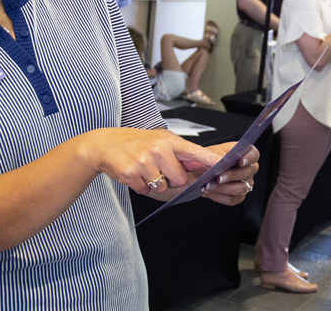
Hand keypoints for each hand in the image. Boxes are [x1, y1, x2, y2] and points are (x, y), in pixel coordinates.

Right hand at [80, 128, 223, 196]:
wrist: (104, 145)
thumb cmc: (135, 143)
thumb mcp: (158, 140)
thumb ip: (178, 152)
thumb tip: (200, 165)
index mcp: (168, 140)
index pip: (195, 152)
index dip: (211, 161)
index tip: (226, 165)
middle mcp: (158, 149)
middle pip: (180, 179)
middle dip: (171, 180)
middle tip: (157, 169)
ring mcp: (144, 162)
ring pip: (162, 187)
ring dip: (154, 184)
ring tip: (143, 170)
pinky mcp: (131, 174)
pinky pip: (146, 190)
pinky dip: (140, 186)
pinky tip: (133, 174)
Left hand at [196, 143, 259, 205]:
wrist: (197, 170)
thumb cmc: (205, 158)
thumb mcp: (205, 152)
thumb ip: (212, 155)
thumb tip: (219, 161)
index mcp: (243, 153)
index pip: (253, 154)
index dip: (249, 158)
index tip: (241, 161)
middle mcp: (248, 168)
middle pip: (247, 173)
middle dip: (232, 175)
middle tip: (218, 177)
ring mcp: (245, 183)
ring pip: (240, 188)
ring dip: (223, 188)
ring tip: (208, 185)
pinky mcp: (238, 196)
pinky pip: (232, 199)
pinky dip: (218, 196)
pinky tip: (208, 191)